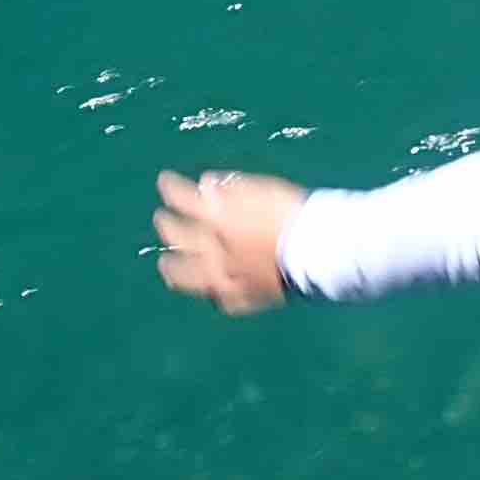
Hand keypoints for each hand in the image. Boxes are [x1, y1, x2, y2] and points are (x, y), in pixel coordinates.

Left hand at [152, 169, 304, 315]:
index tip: (164, 181)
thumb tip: (205, 185)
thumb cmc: (293, 214)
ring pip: (188, 276)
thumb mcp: (261, 189)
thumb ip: (229, 189)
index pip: (184, 199)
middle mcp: (213, 250)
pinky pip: (221, 298)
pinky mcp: (243, 298)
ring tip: (166, 264)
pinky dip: (214, 291)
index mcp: (217, 219)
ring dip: (175, 268)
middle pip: (179, 238)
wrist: (318, 251)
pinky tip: (212, 291)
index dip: (171, 189)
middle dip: (168, 226)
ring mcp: (226, 277)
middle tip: (161, 219)